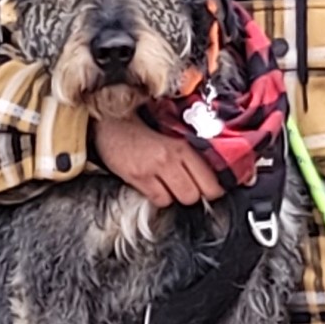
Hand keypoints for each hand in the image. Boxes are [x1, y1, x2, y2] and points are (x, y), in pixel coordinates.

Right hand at [91, 112, 224, 207]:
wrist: (111, 123)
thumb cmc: (141, 125)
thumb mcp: (171, 133)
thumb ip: (188, 148)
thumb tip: (209, 167)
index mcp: (182, 144)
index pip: (209, 178)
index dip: (214, 188)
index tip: (213, 189)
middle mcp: (170, 158)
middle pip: (196, 193)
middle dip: (196, 194)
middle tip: (191, 188)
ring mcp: (153, 170)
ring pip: (179, 199)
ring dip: (177, 196)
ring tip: (171, 185)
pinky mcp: (136, 178)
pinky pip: (158, 200)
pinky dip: (159, 198)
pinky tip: (156, 186)